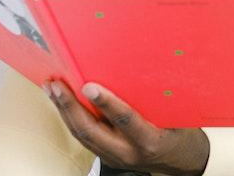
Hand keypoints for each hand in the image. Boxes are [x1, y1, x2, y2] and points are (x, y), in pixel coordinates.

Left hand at [45, 80, 208, 175]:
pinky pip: (84, 139)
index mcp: (149, 140)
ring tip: (52, 90)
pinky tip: (63, 105)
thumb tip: (132, 73)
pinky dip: (71, 119)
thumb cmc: (180, 133)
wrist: (182, 161)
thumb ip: (152, 101)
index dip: (106, 103)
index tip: (89, 86)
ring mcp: (115, 158)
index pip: (125, 120)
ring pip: (82, 136)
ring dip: (64, 111)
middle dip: (70, 106)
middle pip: (92, 131)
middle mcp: (129, 153)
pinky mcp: (108, 158)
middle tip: (57, 85)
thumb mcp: (173, 116)